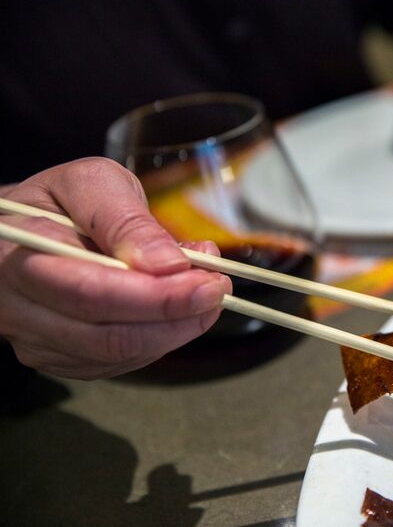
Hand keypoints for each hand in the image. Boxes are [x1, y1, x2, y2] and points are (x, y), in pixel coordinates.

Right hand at [0, 157, 231, 379]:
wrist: (27, 229)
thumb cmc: (60, 202)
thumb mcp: (93, 183)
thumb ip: (127, 219)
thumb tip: (168, 263)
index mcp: (18, 257)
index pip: (90, 292)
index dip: (156, 296)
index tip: (207, 282)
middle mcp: (18, 309)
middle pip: (107, 336)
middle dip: (176, 317)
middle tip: (218, 290)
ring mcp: (37, 341)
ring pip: (117, 355)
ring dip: (176, 330)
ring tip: (206, 292)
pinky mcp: (60, 358)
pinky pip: (118, 363)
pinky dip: (159, 339)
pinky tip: (178, 310)